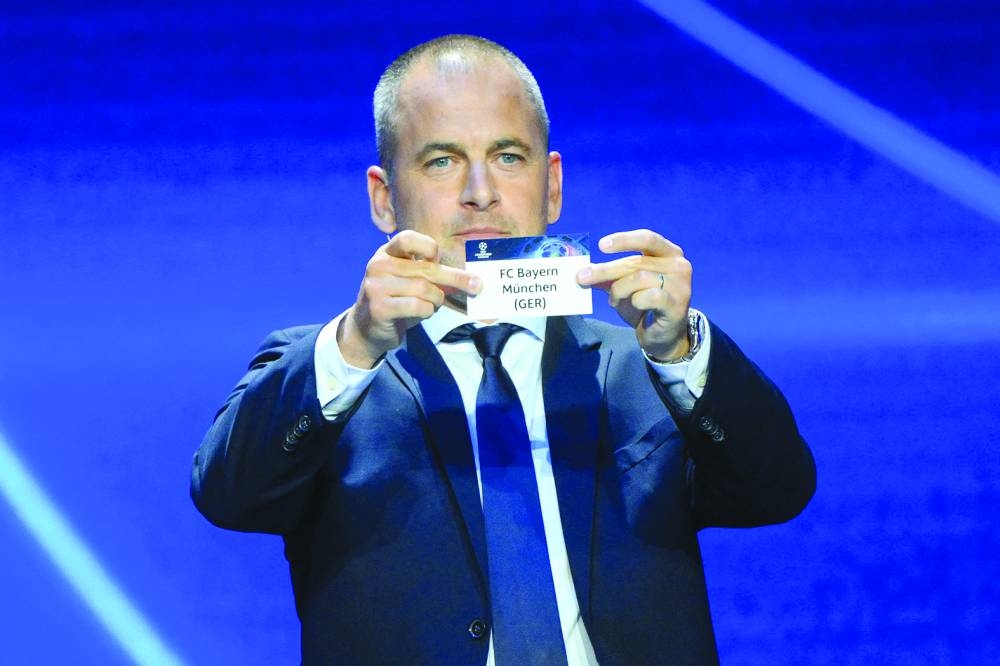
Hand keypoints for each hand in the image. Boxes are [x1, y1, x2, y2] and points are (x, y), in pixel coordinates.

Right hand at [338, 230, 481, 367]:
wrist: (366, 328)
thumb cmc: (395, 300)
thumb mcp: (407, 279)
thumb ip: (428, 271)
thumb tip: (469, 277)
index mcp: (385, 253)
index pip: (408, 239)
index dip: (428, 247)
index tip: (437, 259)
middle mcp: (378, 266)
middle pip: (426, 269)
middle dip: (455, 278)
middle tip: (476, 285)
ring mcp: (376, 287)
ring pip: (424, 289)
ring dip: (437, 300)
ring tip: (433, 304)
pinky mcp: (380, 308)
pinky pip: (417, 306)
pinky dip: (427, 311)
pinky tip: (422, 313)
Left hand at [577, 229, 691, 360]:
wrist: (662, 336)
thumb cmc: (645, 305)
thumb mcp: (624, 286)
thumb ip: (608, 276)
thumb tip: (583, 270)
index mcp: (669, 253)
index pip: (647, 239)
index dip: (624, 240)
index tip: (601, 245)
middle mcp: (678, 265)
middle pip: (636, 262)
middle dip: (606, 270)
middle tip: (582, 277)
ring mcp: (680, 285)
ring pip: (640, 278)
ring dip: (620, 290)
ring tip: (614, 300)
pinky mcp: (677, 305)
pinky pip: (650, 296)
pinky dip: (636, 300)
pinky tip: (635, 305)